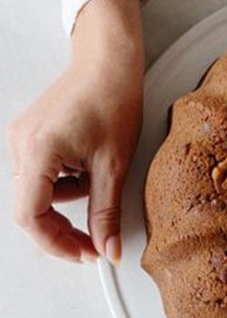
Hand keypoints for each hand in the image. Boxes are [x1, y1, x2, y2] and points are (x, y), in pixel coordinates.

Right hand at [7, 0, 144, 263]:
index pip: (31, 218)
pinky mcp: (32, 134)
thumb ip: (107, 212)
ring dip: (70, 199)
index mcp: (37, 152)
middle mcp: (20, 145)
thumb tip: (108, 249)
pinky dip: (66, 180)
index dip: (58, 243)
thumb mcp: (114, 165)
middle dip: (65, 228)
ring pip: (40, 191)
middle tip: (96, 241)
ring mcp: (23, 138)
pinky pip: (44, 172)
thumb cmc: (112, 99)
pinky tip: (89, 163)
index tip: (86, 254)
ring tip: (100, 178)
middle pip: (32, 207)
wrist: (110, 62)